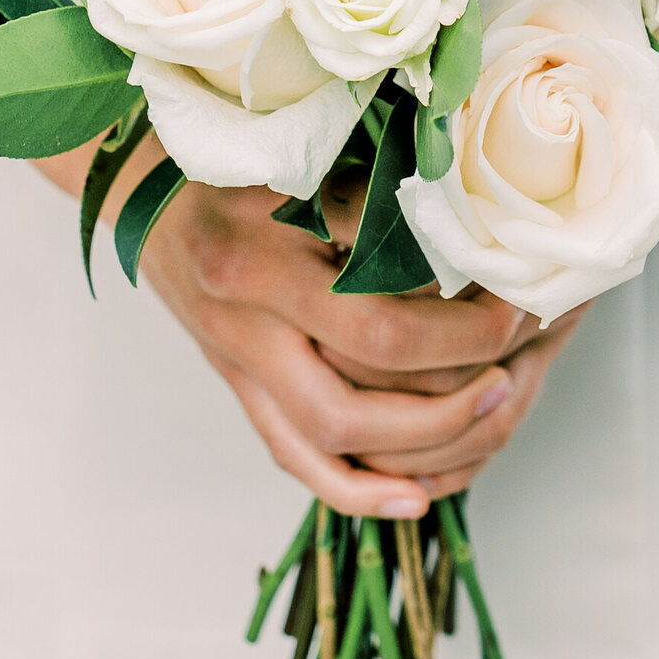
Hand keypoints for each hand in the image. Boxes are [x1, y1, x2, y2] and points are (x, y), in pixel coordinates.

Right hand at [138, 176, 583, 518]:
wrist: (143, 191)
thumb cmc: (232, 162)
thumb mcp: (293, 159)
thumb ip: (364, 197)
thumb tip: (463, 231)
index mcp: (258, 259)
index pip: (374, 318)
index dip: (458, 327)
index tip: (515, 306)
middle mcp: (242, 322)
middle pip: (355, 393)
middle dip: (448, 395)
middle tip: (513, 371)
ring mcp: (236, 364)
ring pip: (329, 437)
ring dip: (418, 443)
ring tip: (488, 416)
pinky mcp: (238, 389)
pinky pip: (294, 458)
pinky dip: (355, 488)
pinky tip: (414, 499)